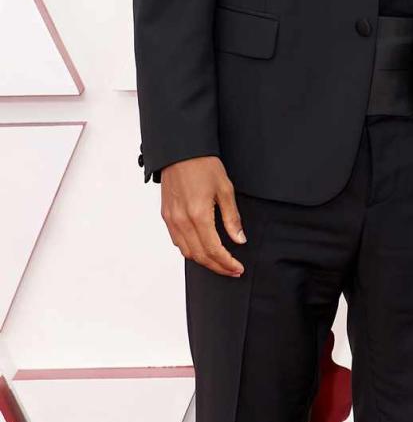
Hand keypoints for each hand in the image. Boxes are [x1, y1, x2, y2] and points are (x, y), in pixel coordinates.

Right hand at [160, 156, 245, 276]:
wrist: (180, 151)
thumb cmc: (204, 165)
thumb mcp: (225, 190)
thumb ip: (232, 218)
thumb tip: (239, 240)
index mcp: (198, 215)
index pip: (213, 250)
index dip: (227, 263)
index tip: (238, 268)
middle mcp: (181, 221)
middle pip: (200, 256)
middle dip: (217, 266)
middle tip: (232, 270)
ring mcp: (171, 219)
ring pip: (186, 252)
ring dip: (203, 261)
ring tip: (219, 262)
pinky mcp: (166, 216)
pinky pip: (177, 241)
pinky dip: (190, 250)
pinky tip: (202, 249)